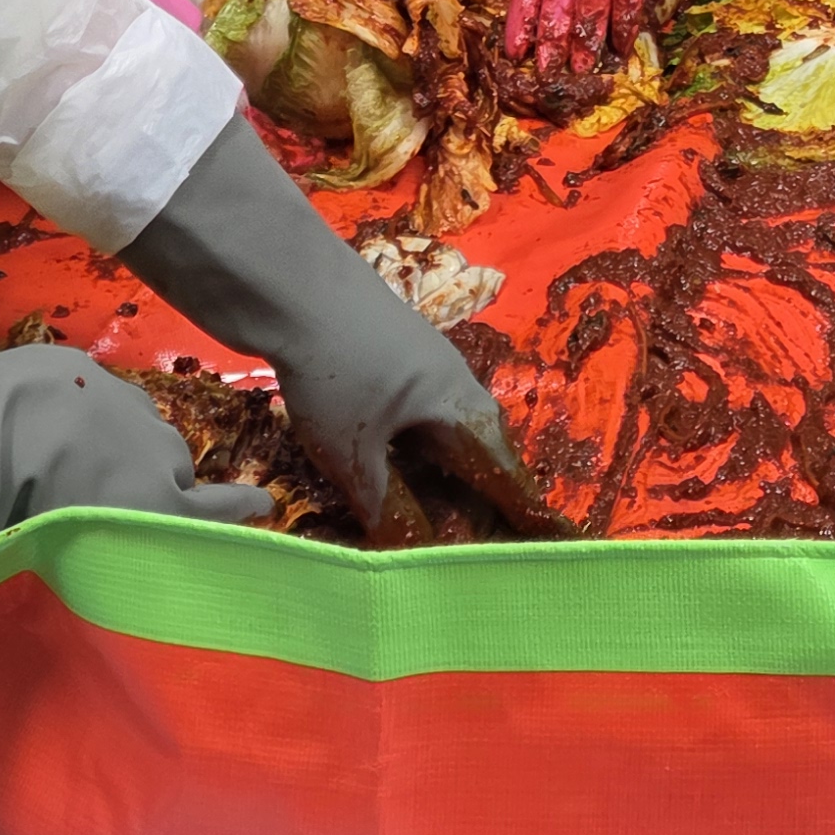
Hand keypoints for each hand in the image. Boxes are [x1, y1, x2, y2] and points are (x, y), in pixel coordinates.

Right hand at [0, 349, 267, 617]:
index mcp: (61, 376)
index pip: (101, 411)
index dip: (106, 440)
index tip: (98, 452)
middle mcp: (114, 403)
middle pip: (144, 440)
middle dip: (139, 466)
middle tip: (120, 492)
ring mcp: (141, 451)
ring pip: (166, 477)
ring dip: (164, 496)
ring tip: (184, 515)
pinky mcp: (157, 502)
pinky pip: (204, 510)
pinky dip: (232, 512)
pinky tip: (261, 513)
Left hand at [119, 117, 568, 545]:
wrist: (290, 284)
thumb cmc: (336, 370)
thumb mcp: (354, 453)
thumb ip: (384, 504)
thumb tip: (406, 551)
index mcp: (460, 406)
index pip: (504, 471)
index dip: (519, 511)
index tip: (544, 542)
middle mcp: (452, 382)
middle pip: (475, 450)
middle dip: (475, 498)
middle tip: (467, 544)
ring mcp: (418, 363)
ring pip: (441, 431)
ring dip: (438, 474)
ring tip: (429, 516)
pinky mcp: (385, 354)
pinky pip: (412, 414)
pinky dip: (408, 450)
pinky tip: (384, 467)